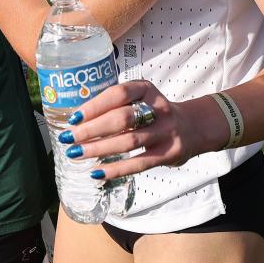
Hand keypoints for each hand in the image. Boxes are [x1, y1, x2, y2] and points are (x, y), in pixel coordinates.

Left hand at [59, 80, 214, 179]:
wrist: (194, 127)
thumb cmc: (155, 112)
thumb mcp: (141, 98)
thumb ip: (117, 104)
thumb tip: (78, 119)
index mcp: (146, 89)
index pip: (118, 94)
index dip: (94, 106)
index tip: (74, 118)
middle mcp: (158, 108)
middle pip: (121, 119)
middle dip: (92, 130)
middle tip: (69, 138)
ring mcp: (165, 131)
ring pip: (128, 142)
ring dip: (99, 149)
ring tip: (76, 154)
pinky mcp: (168, 153)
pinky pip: (138, 163)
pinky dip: (116, 169)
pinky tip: (97, 173)